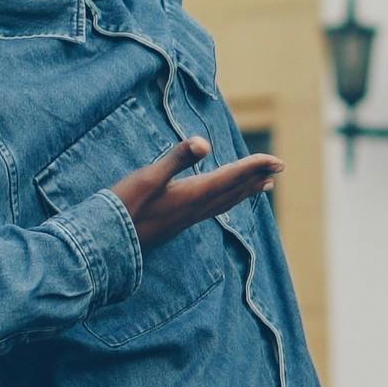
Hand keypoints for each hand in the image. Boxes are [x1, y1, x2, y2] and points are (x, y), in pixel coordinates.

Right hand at [106, 136, 282, 249]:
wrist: (108, 243)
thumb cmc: (125, 207)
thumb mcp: (149, 177)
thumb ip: (176, 159)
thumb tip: (204, 143)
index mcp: (192, 195)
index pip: (231, 177)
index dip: (254, 167)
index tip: (276, 160)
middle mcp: (195, 208)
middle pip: (234, 191)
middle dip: (257, 177)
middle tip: (279, 168)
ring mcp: (187, 217)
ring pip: (226, 202)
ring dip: (246, 191)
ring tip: (263, 184)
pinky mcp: (179, 221)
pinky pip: (214, 209)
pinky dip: (228, 200)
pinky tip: (224, 199)